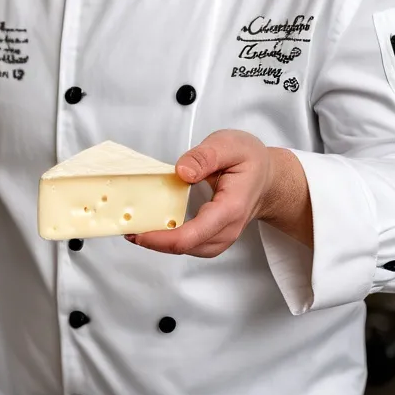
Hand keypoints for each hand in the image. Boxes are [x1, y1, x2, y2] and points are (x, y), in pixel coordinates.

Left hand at [129, 130, 311, 256]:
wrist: (268, 177)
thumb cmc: (250, 161)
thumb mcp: (230, 145)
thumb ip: (206, 156)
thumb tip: (182, 171)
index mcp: (231, 207)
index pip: (194, 234)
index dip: (162, 238)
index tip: (138, 231)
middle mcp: (227, 228)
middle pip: (187, 247)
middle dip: (154, 241)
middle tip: (126, 226)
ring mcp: (221, 236)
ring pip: (187, 249)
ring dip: (159, 243)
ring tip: (134, 228)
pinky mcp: (214, 236)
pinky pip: (190, 245)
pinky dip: (169, 240)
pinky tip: (153, 228)